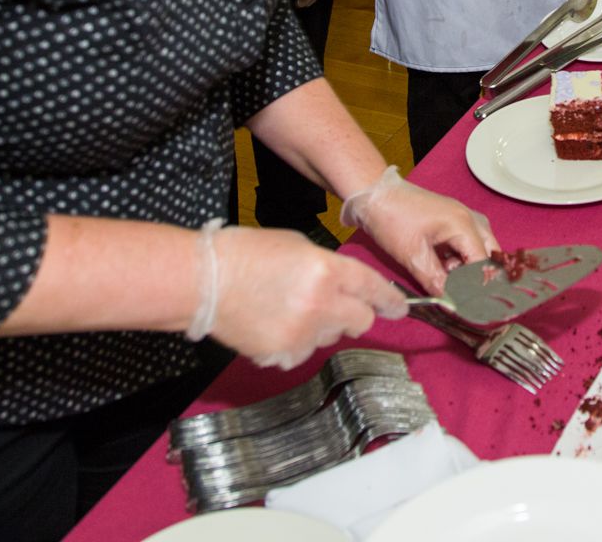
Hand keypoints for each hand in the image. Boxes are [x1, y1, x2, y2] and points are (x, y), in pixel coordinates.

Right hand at [207, 226, 405, 367]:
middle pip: (360, 321)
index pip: (373, 289)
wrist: (204, 281)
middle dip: (355, 315)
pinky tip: (272, 324)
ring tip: (286, 308)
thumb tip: (347, 288)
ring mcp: (302, 334)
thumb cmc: (246, 254)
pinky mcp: (283, 355)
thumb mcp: (298, 246)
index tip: (398, 308)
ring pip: (329, 337)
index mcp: (328, 270)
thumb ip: (329, 269)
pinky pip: (302, 353)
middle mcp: (322, 305)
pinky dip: (294, 343)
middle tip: (335, 306)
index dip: (389, 300)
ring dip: (320, 327)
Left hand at [340, 166, 497, 295]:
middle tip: (459, 292)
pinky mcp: (454, 220)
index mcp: (464, 225)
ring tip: (446, 276)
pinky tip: (444, 268)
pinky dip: (460, 259)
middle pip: (489, 256)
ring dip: (467, 268)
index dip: (478, 288)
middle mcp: (471, 219)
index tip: (468, 306)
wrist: (375, 195)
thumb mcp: (413, 256)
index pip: (483, 265)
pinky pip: (468, 243)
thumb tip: (452, 304)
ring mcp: (464, 217)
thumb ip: (436, 281)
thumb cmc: (392, 219)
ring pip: (479, 250)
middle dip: (477, 277)